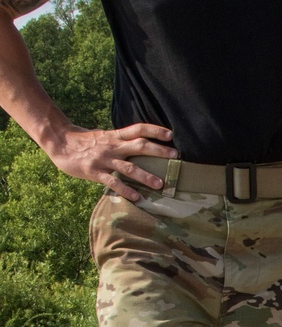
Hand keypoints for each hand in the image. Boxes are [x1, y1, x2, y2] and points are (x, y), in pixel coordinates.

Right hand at [47, 123, 176, 201]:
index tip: (170, 135)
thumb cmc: (86, 142)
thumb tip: (142, 145)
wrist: (60, 143)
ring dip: (146, 176)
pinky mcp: (95, 172)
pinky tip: (137, 198)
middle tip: (176, 156)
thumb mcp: (105, 137)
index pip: (138, 129)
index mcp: (116, 136)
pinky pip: (113, 182)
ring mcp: (104, 159)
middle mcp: (113, 146)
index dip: (155, 130)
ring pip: (129, 167)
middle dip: (158, 151)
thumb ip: (122, 141)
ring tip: (161, 184)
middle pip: (139, 146)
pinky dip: (126, 190)